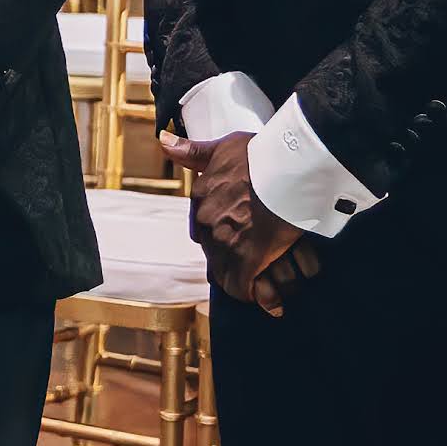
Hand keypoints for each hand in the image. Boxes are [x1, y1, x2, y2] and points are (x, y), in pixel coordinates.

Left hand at [160, 130, 321, 315]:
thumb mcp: (222, 147)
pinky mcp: (248, 260)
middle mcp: (208, 224)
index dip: (223, 237)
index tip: (240, 239)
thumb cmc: (257, 154)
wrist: (283, 167)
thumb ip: (193, 151)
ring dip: (249, 283)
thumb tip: (163, 142)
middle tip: (260, 264)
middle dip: (237, 262)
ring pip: (230, 275)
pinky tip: (273, 303)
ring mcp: (226, 244)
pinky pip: (245, 289)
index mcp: (200, 198)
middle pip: (217, 255)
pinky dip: (260, 297)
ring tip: (270, 291)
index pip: (202, 230)